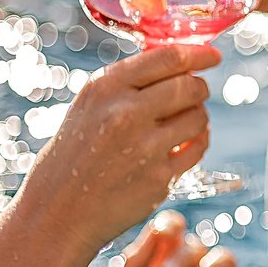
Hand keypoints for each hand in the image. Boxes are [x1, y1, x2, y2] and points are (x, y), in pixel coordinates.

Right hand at [19, 45, 220, 254]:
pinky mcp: (160, 178)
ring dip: (198, 117)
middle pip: (191, 86)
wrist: (55, 213)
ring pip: (199, 117)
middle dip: (199, 88)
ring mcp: (145, 147)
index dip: (198, 53)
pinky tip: (184, 143)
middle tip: (194, 93)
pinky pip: (198, 148)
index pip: (168, 57)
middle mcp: (125, 114)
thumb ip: (130, 83)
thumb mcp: (89, 107)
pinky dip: (197, 142)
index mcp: (105, 89)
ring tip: (181, 122)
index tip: (212, 55)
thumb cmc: (74, 155)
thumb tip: (181, 61)